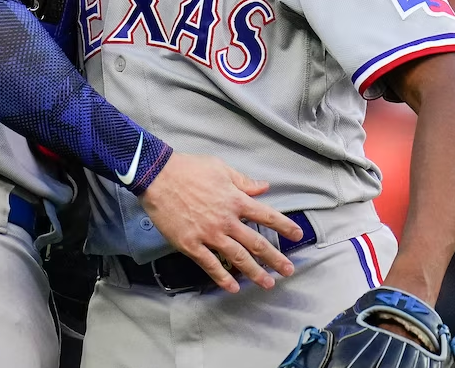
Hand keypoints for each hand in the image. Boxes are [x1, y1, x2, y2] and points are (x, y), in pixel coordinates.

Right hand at [139, 152, 303, 293]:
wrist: (157, 175)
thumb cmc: (188, 168)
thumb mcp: (220, 168)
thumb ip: (243, 181)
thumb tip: (263, 187)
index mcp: (235, 200)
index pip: (266, 215)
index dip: (284, 227)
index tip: (297, 235)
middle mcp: (227, 220)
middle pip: (256, 243)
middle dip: (275, 258)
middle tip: (288, 270)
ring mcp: (209, 234)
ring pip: (237, 258)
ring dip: (255, 273)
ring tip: (268, 284)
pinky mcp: (191, 244)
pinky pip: (210, 264)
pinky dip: (223, 277)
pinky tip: (233, 287)